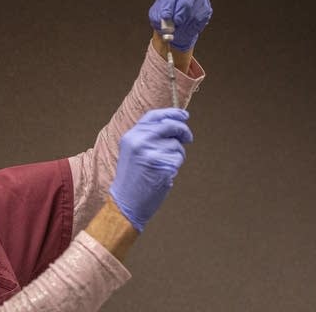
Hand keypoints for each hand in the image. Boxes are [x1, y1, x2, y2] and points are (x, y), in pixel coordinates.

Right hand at [109, 108, 192, 231]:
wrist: (126, 202)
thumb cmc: (132, 178)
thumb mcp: (133, 151)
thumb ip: (148, 136)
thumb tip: (174, 123)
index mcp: (131, 136)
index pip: (154, 116)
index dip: (172, 113)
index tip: (184, 116)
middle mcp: (140, 141)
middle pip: (170, 126)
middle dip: (183, 131)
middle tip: (189, 138)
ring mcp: (151, 153)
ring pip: (176, 145)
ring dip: (177, 154)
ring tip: (163, 166)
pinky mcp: (162, 165)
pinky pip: (178, 159)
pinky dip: (176, 166)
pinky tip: (164, 174)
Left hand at [148, 0, 212, 51]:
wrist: (176, 27)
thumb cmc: (163, 19)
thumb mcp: (156, 18)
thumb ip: (159, 18)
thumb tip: (167, 23)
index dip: (168, 2)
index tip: (165, 16)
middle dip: (182, 8)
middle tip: (176, 22)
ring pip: (195, 8)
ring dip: (186, 22)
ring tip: (178, 28)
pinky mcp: (206, 7)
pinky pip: (201, 18)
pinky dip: (193, 26)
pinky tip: (186, 27)